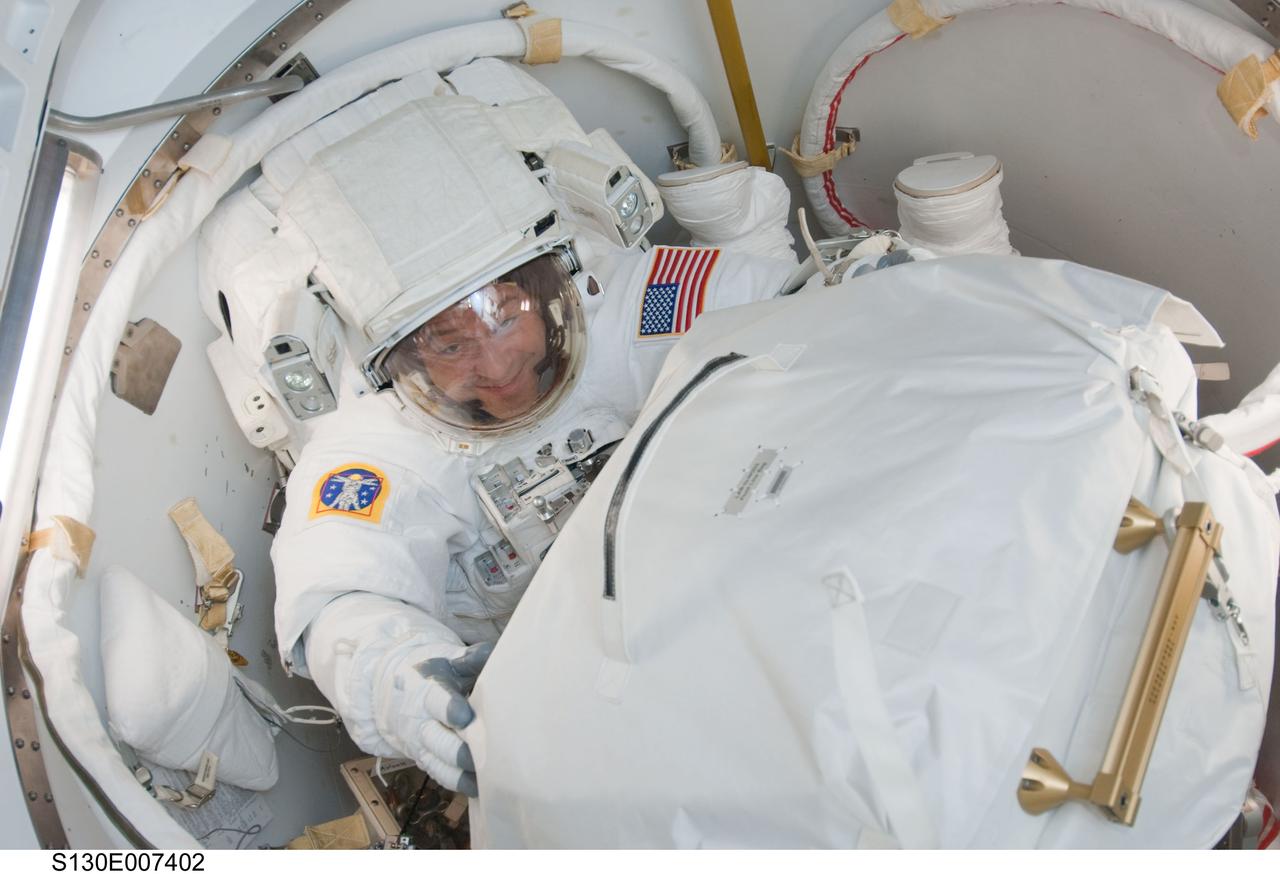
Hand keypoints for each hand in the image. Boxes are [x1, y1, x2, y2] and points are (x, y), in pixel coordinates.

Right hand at [380, 641, 492, 796]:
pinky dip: (459, 782)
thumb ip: (471, 657)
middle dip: (458, 750)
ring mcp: (420, 742)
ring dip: (461, 772)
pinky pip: (441, 775)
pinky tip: (481, 787)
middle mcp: (419, 718)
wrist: (398, 690)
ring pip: (438, 762)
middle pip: (436, 739)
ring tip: (487, 777)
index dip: (449, 709)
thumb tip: (490, 654)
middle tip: (483, 756)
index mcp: (425, 687)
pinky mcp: (426, 758)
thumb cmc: (436, 672)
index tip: (465, 717)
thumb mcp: (449, 658)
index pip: (434, 699)